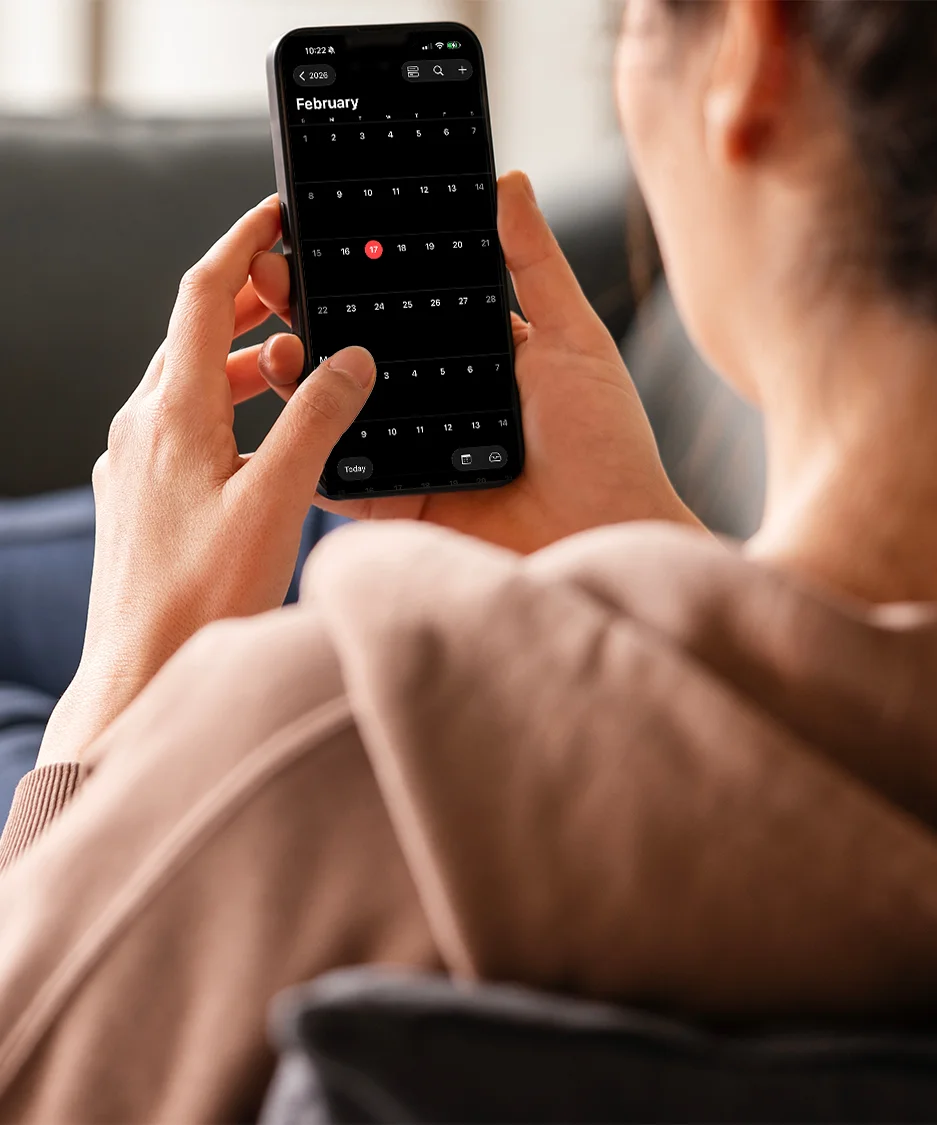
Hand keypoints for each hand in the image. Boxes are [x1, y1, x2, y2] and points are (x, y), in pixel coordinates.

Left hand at [38, 197, 375, 764]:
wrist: (141, 672)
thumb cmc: (205, 597)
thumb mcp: (277, 500)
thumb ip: (316, 421)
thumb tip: (350, 360)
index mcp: (174, 414)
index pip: (201, 296)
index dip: (240, 246)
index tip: (273, 216)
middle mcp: (141, 428)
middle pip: (191, 334)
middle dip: (245, 300)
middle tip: (295, 287)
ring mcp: (133, 464)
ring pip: (185, 383)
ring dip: (235, 358)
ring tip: (287, 363)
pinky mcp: (137, 497)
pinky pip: (179, 426)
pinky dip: (221, 407)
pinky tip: (255, 439)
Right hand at [256, 171, 699, 553]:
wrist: (605, 536)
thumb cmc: (607, 446)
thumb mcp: (575, 340)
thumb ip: (535, 265)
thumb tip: (508, 183)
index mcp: (473, 358)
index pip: (404, 304)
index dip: (361, 270)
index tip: (315, 231)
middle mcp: (435, 402)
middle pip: (359, 353)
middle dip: (312, 312)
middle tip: (271, 273)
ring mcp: (411, 453)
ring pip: (337, 410)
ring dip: (298, 376)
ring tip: (272, 339)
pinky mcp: (398, 504)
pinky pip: (339, 477)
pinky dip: (306, 451)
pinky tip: (282, 416)